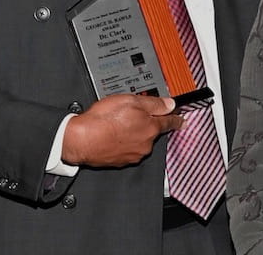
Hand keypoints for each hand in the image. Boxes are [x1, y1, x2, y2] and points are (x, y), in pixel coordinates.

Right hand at [61, 94, 181, 166]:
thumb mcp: (130, 100)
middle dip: (144, 123)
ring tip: (115, 124)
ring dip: (131, 132)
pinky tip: (110, 134)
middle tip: (128, 114)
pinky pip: (126, 148)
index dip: (176, 119)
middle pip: (152, 131)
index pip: (169, 122)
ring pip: (138, 140)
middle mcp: (145, 144)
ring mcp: (133, 154)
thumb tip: (169, 104)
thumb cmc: (102, 120)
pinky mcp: (121, 161)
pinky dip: (121, 142)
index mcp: (150, 127)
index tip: (182, 121)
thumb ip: (153, 103)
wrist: (81, 140)